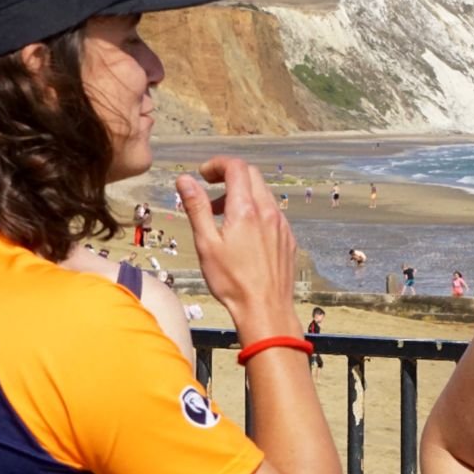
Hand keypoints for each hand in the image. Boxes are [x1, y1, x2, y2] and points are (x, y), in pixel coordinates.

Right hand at [176, 158, 300, 342]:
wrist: (265, 309)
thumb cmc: (232, 282)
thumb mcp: (206, 243)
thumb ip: (196, 207)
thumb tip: (185, 180)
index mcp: (246, 209)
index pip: (236, 167)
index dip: (217, 164)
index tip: (203, 174)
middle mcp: (269, 212)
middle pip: (252, 175)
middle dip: (229, 176)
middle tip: (209, 190)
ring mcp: (282, 225)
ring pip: (263, 194)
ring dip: (241, 195)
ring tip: (221, 217)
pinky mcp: (288, 239)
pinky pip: (272, 213)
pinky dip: (256, 211)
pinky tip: (243, 233)